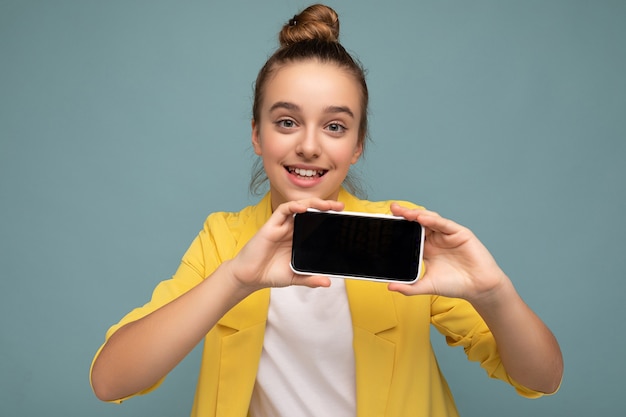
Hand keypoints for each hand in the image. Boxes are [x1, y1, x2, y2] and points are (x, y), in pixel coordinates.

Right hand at [225, 198, 344, 291]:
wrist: (249, 278)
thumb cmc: (270, 274)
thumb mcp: (295, 278)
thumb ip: (310, 279)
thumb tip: (328, 282)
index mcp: (299, 239)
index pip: (316, 223)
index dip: (329, 219)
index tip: (343, 218)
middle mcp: (291, 229)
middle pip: (310, 212)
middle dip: (326, 207)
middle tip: (341, 208)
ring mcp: (282, 226)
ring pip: (299, 207)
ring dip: (313, 203)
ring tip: (327, 205)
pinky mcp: (271, 226)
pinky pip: (283, 211)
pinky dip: (293, 207)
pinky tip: (303, 208)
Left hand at [387, 203, 508, 302]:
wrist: (478, 289)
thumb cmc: (455, 285)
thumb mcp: (427, 285)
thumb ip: (409, 287)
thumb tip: (389, 287)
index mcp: (427, 248)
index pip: (410, 234)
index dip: (399, 228)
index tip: (385, 223)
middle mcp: (436, 239)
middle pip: (418, 223)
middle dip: (405, 216)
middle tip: (392, 210)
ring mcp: (447, 235)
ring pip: (430, 220)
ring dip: (417, 215)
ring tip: (405, 213)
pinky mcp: (460, 233)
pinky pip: (444, 224)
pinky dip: (433, 220)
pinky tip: (422, 218)